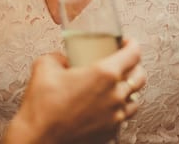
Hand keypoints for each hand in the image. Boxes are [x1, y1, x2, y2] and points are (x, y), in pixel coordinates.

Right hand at [3, 39, 144, 143]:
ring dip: (128, 91)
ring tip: (116, 86)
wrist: (39, 137)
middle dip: (134, 66)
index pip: (133, 54)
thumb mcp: (44, 65)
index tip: (127, 43)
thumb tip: (63, 59)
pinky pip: (122, 119)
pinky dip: (117, 111)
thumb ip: (58, 57)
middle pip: (140, 77)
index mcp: (104, 74)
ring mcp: (114, 117)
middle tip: (123, 62)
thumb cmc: (42, 106)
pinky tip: (105, 107)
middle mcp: (115, 96)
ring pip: (135, 100)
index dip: (132, 45)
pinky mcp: (109, 133)